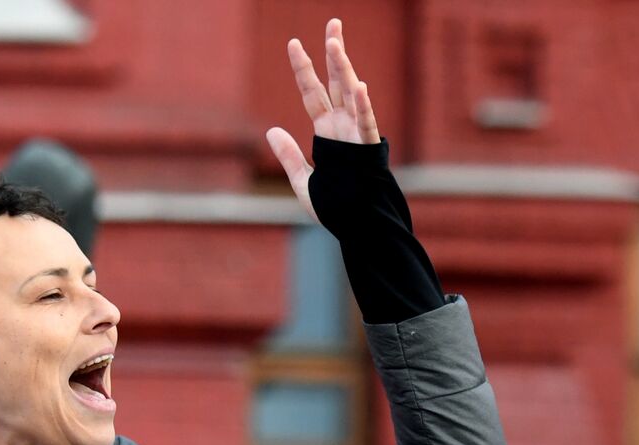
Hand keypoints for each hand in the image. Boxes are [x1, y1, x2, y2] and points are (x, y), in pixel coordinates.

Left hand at [266, 17, 380, 220]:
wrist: (359, 227)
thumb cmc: (336, 206)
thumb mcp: (303, 182)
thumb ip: (289, 156)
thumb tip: (270, 130)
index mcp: (327, 132)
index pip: (312, 92)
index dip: (303, 68)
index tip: (293, 43)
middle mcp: (343, 127)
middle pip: (336, 82)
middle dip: (333, 53)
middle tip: (333, 22)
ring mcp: (356, 135)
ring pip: (351, 94)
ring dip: (344, 69)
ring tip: (336, 44)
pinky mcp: (368, 150)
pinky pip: (366, 124)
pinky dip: (363, 106)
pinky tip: (359, 85)